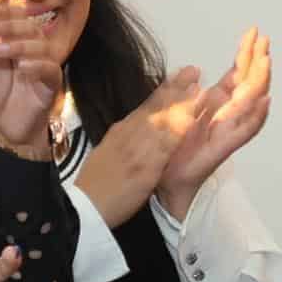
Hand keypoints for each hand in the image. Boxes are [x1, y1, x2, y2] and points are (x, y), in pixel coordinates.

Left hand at [0, 5, 65, 155]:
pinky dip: (38, 65)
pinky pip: (51, 70)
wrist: (6, 128)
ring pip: (42, 47)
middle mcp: (32, 52)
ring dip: (20, 45)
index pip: (16, 21)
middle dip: (10, 26)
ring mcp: (43, 67)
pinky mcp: (51, 85)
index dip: (5, 13)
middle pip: (31, 28)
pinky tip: (23, 66)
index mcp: (15, 44)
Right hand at [74, 68, 204, 227]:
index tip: (177, 78)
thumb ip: (120, 141)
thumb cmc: (92, 187)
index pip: (143, 108)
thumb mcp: (103, 155)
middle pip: (154, 109)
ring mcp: (137, 151)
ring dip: (181, 103)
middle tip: (193, 70)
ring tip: (199, 86)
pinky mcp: (145, 169)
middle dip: (175, 89)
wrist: (82, 210)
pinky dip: (178, 131)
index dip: (162, 91)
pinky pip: (165, 147)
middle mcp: (128, 137)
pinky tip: (193, 120)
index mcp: (118, 133)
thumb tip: (131, 130)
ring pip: (162, 122)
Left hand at [157, 29, 271, 220]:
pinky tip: (263, 101)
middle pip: (248, 83)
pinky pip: (244, 131)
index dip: (245, 54)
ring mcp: (228, 131)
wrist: (166, 183)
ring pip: (251, 102)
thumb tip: (195, 71)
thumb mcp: (176, 113)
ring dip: (260, 81)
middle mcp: (227, 116)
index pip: (236, 74)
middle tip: (265, 38)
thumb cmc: (173, 151)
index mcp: (217, 105)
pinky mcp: (223, 148)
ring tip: (266, 61)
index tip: (253, 32)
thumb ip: (186, 93)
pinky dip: (255, 116)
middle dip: (257, 60)